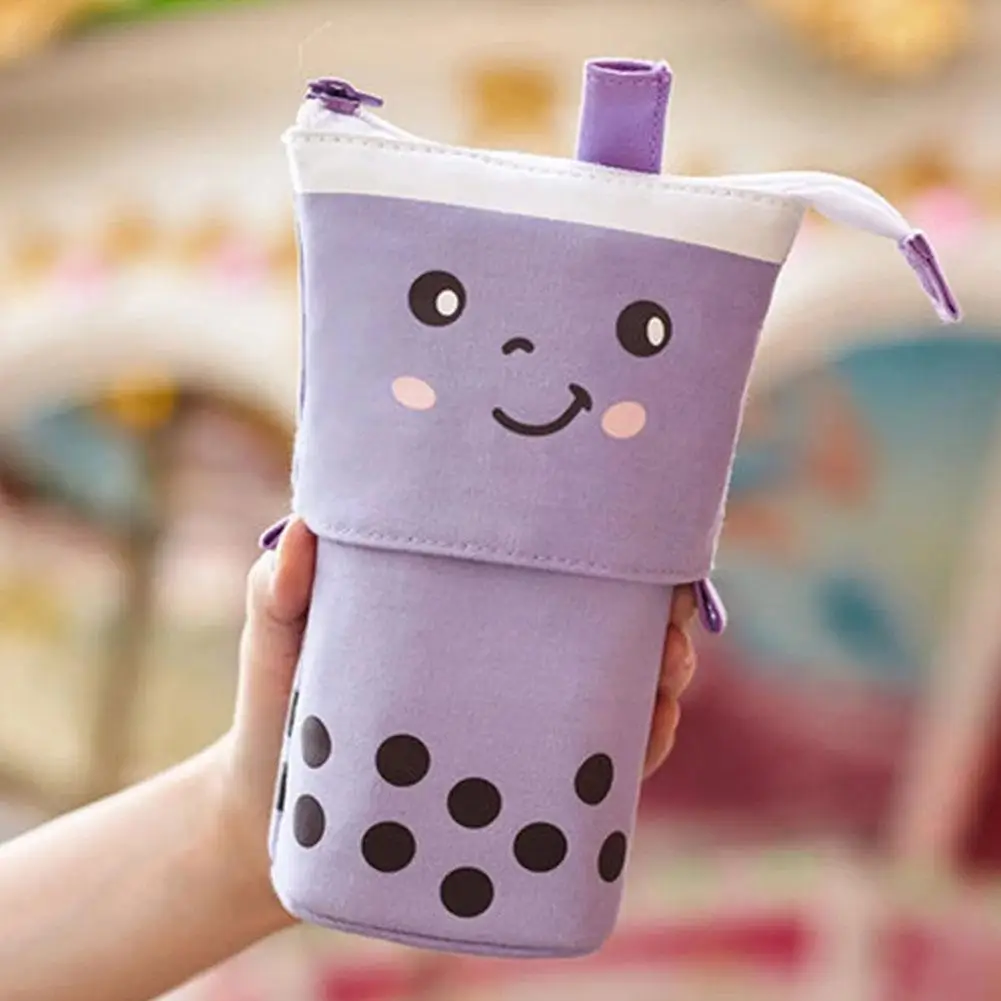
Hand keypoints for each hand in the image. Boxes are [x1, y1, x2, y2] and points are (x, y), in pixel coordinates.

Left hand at [211, 519, 695, 920]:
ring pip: (613, 695)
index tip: (651, 553)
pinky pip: (592, 771)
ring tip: (663, 686)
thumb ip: (278, 589)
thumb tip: (305, 532)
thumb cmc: (276, 704)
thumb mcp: (275, 636)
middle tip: (671, 631)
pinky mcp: (514, 788)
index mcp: (462, 608)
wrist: (266, 818)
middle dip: (656, 623)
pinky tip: (646, 738)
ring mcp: (511, 723)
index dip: (614, 555)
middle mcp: (500, 660)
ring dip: (659, 684)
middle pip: (601, 628)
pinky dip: (632, 750)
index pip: (551, 568)